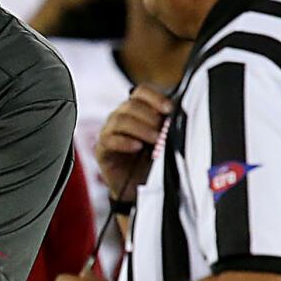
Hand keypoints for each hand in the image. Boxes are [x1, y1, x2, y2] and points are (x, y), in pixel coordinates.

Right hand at [96, 84, 171, 201]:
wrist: (138, 187)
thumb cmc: (152, 162)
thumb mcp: (165, 142)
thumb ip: (168, 128)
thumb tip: (178, 117)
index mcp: (137, 111)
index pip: (141, 93)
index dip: (154, 97)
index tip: (169, 109)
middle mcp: (120, 117)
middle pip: (131, 105)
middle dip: (150, 117)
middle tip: (163, 131)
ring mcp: (109, 132)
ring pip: (120, 120)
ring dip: (141, 129)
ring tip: (155, 140)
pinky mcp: (102, 149)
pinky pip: (110, 139)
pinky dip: (125, 142)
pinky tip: (137, 147)